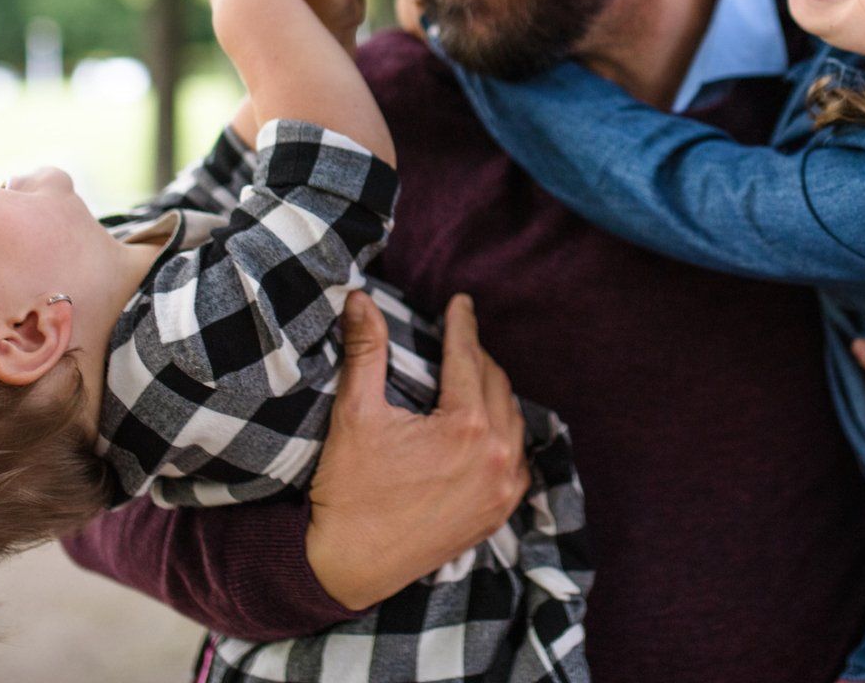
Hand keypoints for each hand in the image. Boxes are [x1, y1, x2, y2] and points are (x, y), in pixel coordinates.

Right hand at [305, 292, 528, 609]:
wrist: (347, 565)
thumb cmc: (348, 489)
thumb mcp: (355, 413)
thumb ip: (365, 351)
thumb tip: (359, 298)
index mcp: (465, 427)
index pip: (469, 358)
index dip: (462, 325)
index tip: (461, 303)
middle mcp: (495, 456)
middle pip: (495, 384)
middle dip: (477, 357)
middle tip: (459, 338)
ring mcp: (502, 489)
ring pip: (512, 419)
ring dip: (494, 393)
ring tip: (472, 374)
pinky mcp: (499, 512)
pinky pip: (516, 458)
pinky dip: (504, 434)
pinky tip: (487, 425)